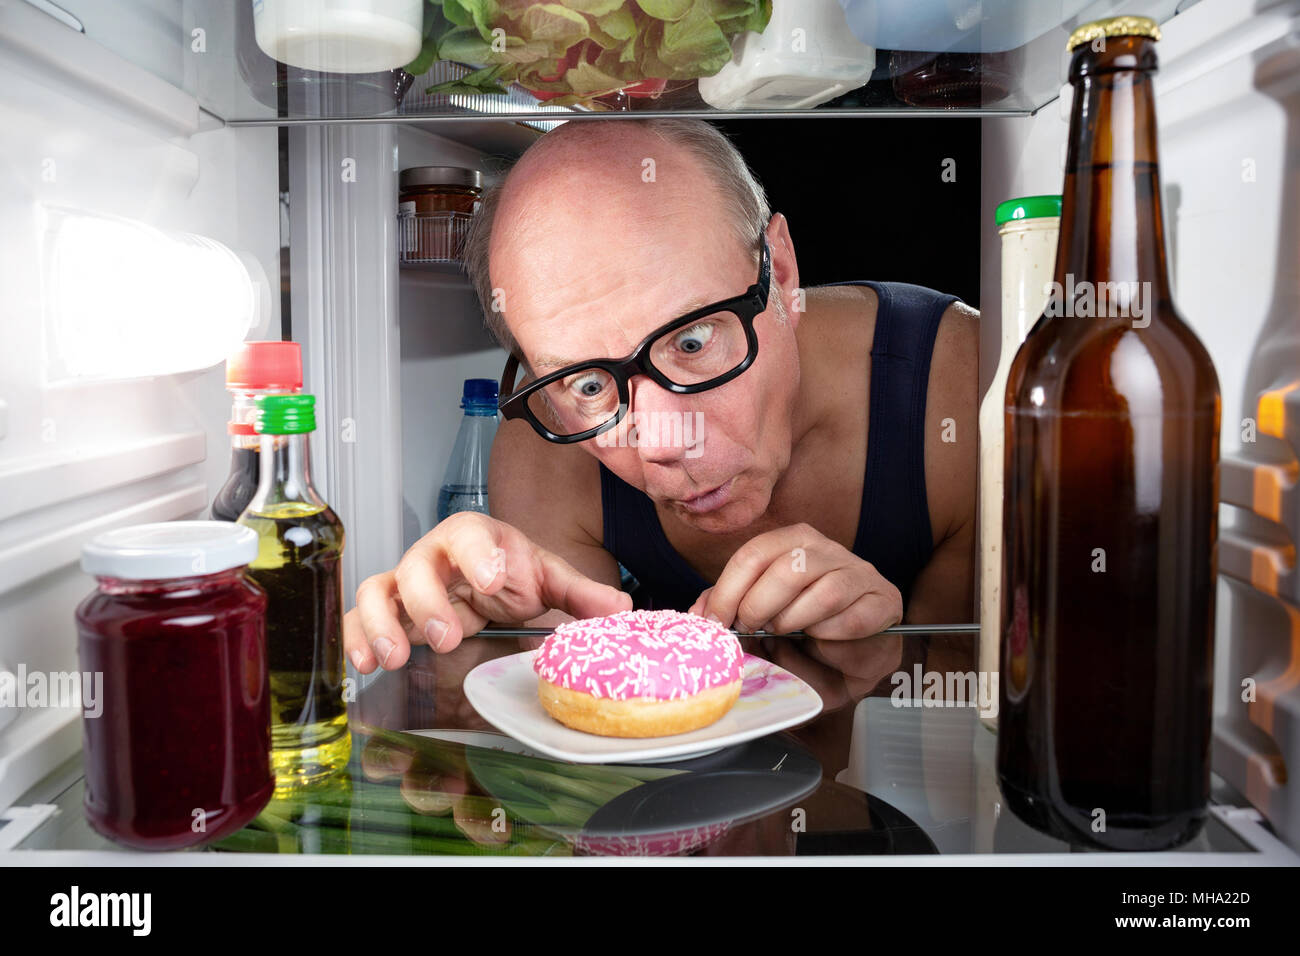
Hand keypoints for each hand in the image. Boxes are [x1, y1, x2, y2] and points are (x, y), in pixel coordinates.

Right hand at [344, 512, 631, 671]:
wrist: (492, 581)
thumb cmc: (515, 573)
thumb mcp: (550, 580)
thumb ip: (580, 594)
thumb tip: (620, 610)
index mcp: (477, 538)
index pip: (469, 534)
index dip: (477, 554)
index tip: (492, 579)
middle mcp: (435, 555)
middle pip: (416, 564)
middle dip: (428, 600)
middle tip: (448, 636)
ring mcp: (407, 583)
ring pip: (379, 589)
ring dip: (383, 622)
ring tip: (396, 657)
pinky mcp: (391, 611)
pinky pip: (362, 618)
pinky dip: (358, 638)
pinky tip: (366, 666)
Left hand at [688, 523, 902, 638]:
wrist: (845, 667)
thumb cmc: (798, 640)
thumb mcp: (756, 623)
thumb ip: (729, 609)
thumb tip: (698, 612)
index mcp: (792, 543)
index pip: (755, 553)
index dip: (729, 589)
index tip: (714, 622)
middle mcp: (827, 550)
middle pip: (789, 566)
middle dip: (759, 605)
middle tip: (751, 630)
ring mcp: (859, 573)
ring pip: (824, 590)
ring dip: (795, 621)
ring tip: (786, 635)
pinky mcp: (883, 601)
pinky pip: (854, 615)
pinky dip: (831, 635)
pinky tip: (822, 642)